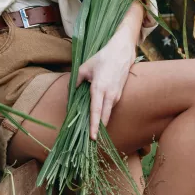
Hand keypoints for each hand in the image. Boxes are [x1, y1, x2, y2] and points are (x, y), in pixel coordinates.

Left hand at [75, 2, 143, 139]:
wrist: (122, 51)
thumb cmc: (102, 58)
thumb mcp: (84, 67)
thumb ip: (76, 81)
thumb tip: (71, 93)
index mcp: (99, 88)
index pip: (96, 111)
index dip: (93, 125)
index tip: (92, 138)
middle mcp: (110, 95)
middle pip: (104, 117)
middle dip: (98, 130)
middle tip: (90, 143)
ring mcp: (117, 95)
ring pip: (108, 113)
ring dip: (101, 123)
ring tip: (91, 134)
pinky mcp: (120, 94)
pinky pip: (110, 108)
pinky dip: (104, 114)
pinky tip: (97, 118)